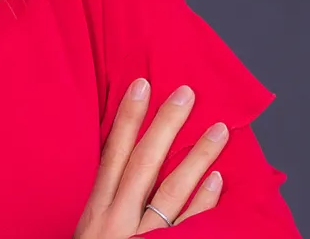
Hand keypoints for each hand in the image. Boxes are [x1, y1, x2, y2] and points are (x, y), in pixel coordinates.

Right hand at [74, 79, 227, 236]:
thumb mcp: (90, 231)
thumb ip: (108, 201)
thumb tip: (127, 165)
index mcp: (97, 210)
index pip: (113, 154)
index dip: (127, 118)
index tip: (141, 85)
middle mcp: (117, 221)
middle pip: (144, 162)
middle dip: (165, 124)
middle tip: (186, 93)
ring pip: (171, 190)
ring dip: (197, 156)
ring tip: (219, 130)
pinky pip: (188, 227)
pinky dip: (203, 203)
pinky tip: (217, 180)